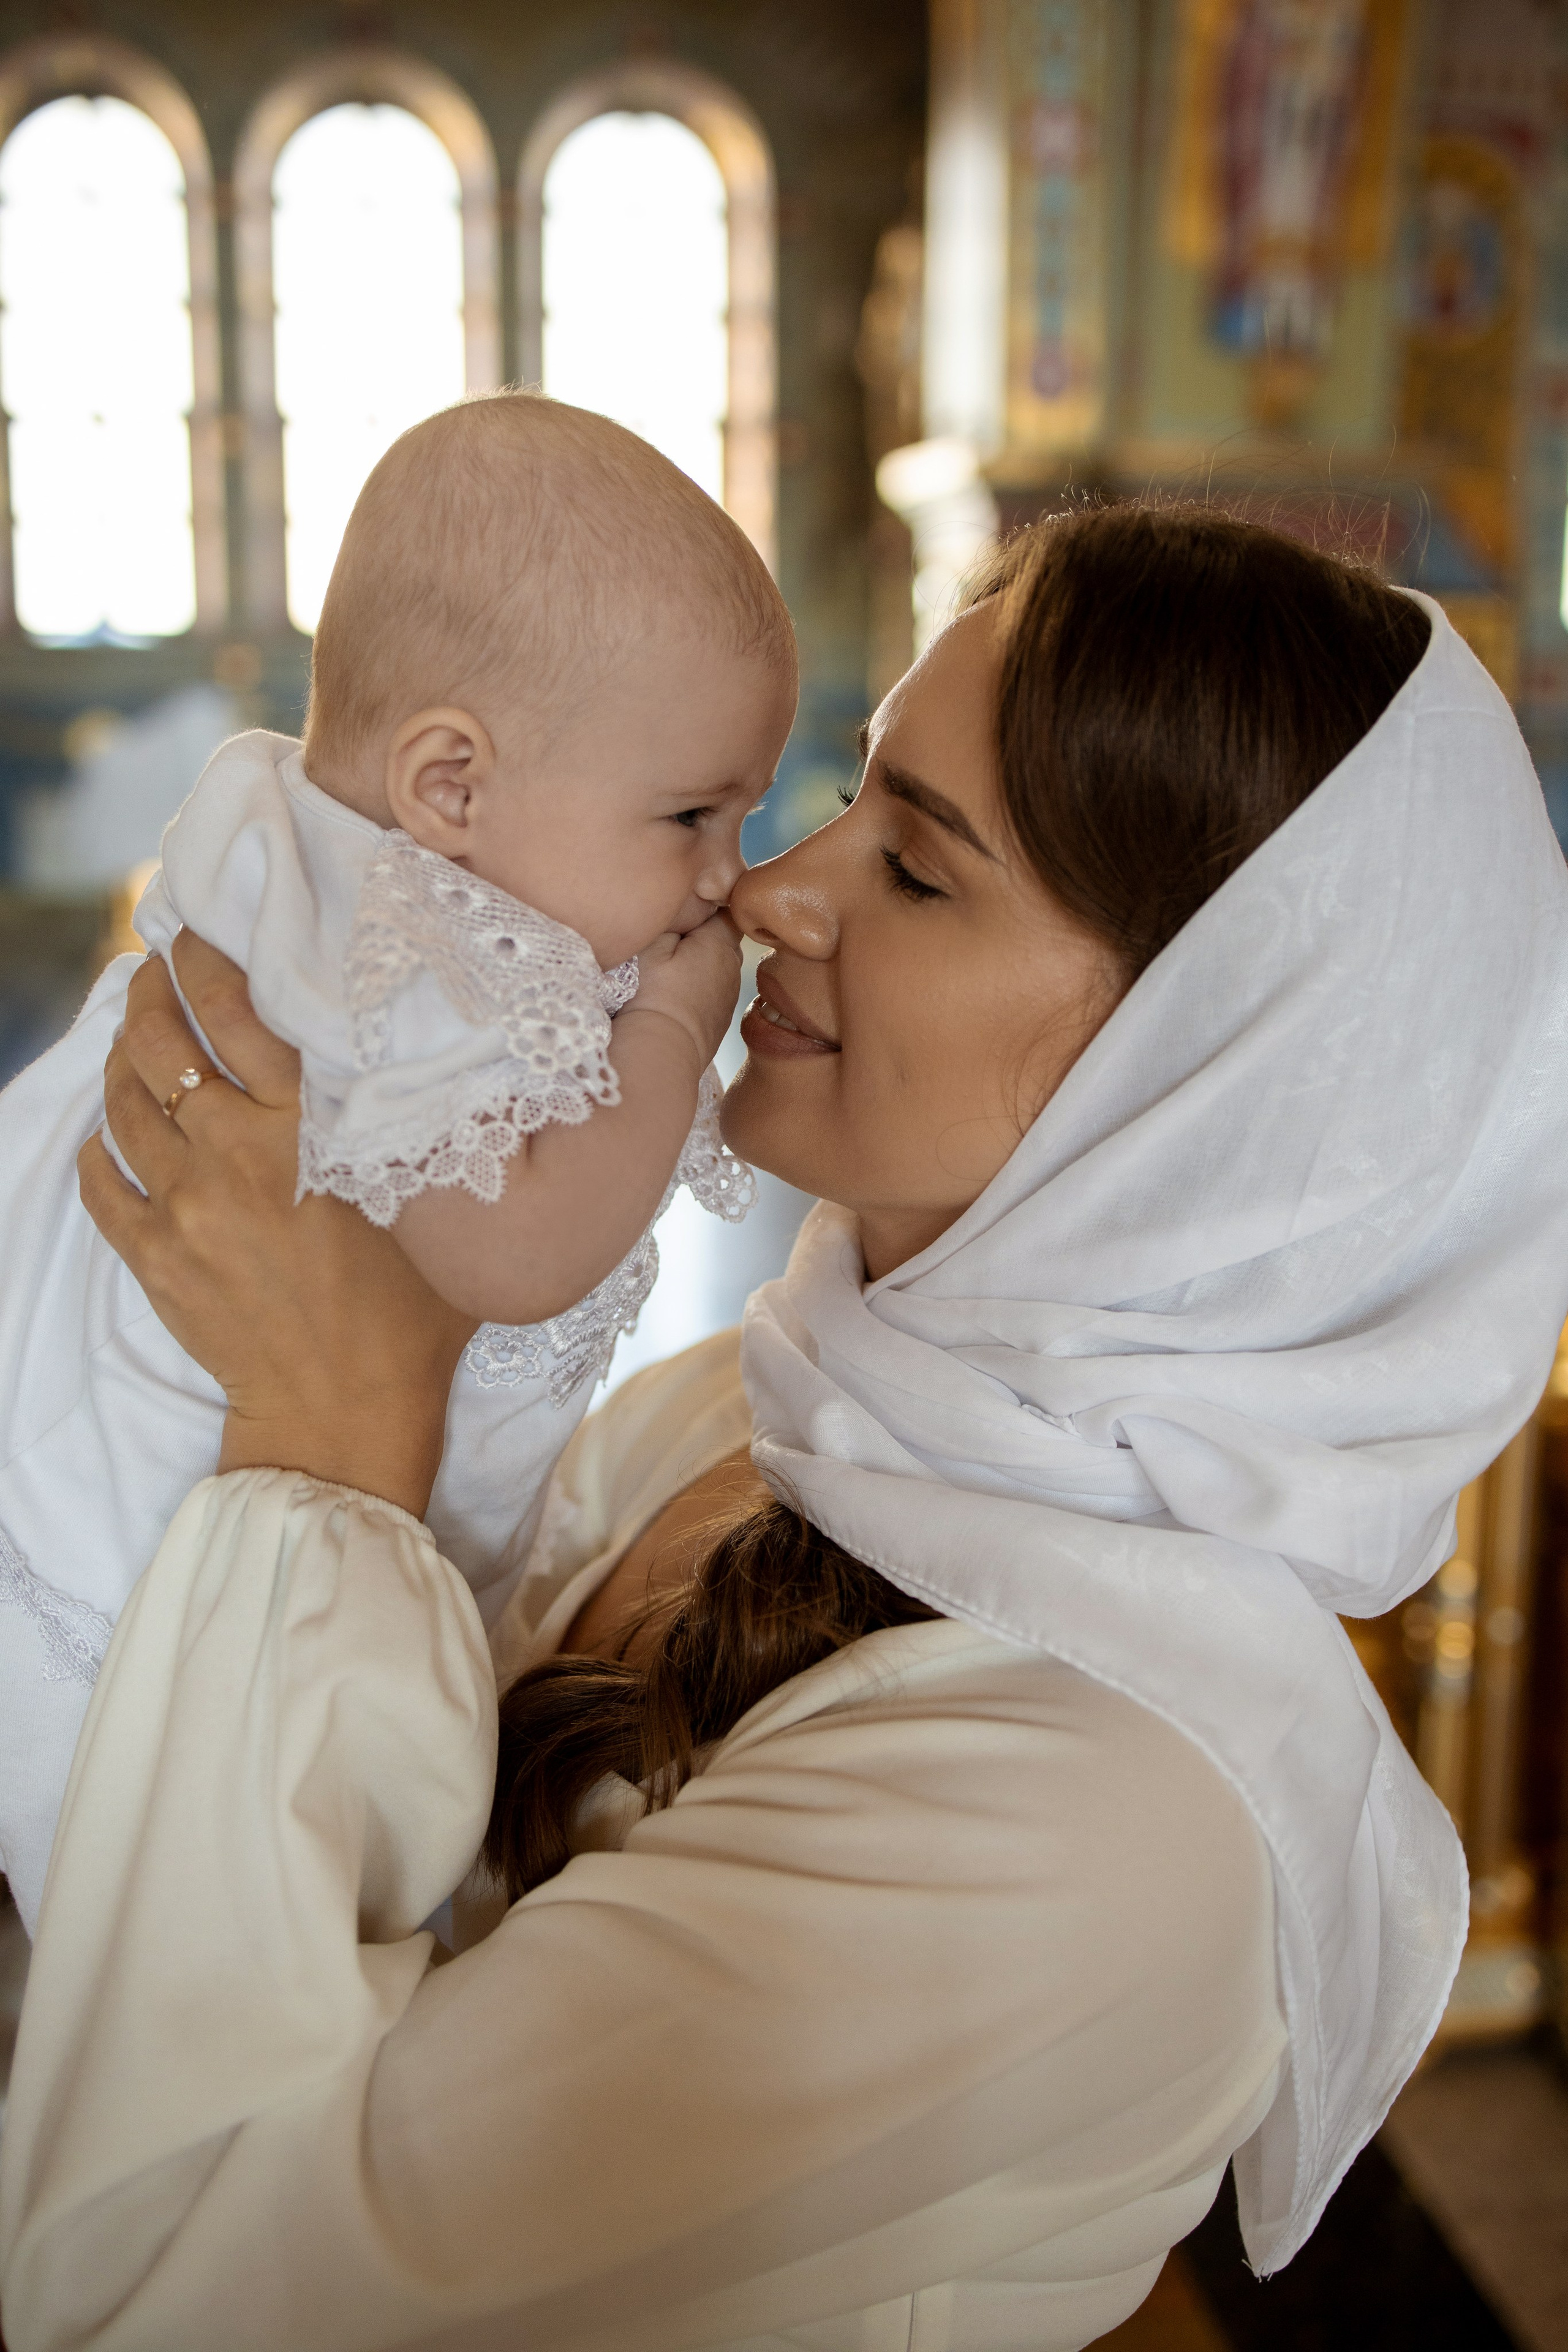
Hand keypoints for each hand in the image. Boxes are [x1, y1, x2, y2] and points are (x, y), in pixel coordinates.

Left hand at [77, 934, 474, 1518]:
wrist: (345, 1414)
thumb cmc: (413, 1315)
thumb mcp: (436, 1205)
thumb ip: (422, 1130)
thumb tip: (437, 1066)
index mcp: (307, 1132)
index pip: (239, 1013)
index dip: (208, 962)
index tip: (196, 934)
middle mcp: (234, 1155)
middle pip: (163, 1044)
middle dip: (150, 995)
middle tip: (156, 970)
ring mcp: (184, 1207)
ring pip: (123, 1103)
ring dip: (123, 1060)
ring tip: (136, 1038)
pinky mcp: (154, 1257)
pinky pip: (100, 1180)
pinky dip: (101, 1145)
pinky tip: (116, 1131)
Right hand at [626, 910, 743, 1071]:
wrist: (661, 1053)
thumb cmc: (651, 995)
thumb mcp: (653, 943)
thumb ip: (674, 915)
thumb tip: (686, 899)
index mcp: (721, 941)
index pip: (724, 906)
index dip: (702, 902)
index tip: (679, 909)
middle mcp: (733, 967)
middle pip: (719, 936)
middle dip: (699, 934)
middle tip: (665, 941)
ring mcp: (728, 995)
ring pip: (715, 965)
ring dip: (697, 963)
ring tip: (666, 971)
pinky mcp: (718, 1019)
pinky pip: (709, 990)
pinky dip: (695, 988)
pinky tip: (672, 996)